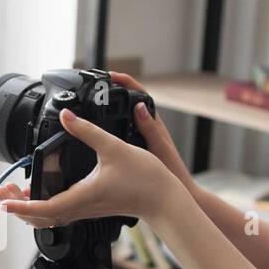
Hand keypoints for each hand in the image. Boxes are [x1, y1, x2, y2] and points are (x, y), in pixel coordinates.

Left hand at [0, 106, 183, 228]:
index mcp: (81, 197)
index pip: (42, 209)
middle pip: (39, 218)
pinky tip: (41, 190)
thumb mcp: (113, 147)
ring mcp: (84, 210)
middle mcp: (80, 209)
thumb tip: (66, 115)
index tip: (4, 200)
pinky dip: (43, 205)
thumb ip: (87, 131)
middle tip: (3, 189)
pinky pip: (60, 212)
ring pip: (48, 216)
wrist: (164, 199)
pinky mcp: (90, 207)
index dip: (20, 206)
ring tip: (15, 190)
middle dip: (17, 206)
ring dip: (29, 206)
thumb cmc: (145, 179)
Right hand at [107, 71, 193, 187]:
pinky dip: (111, 124)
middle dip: (116, 89)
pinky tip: (99, 130)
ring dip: (112, 106)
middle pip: (131, 100)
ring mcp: (142, 136)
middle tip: (98, 84)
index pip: (140, 94)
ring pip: (125, 115)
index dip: (126, 82)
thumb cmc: (171, 171)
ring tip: (95, 101)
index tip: (111, 76)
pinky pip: (121, 129)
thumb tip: (139, 107)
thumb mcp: (159, 148)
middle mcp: (149, 126)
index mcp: (154, 123)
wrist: (174, 192)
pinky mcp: (137, 146)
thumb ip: (150, 129)